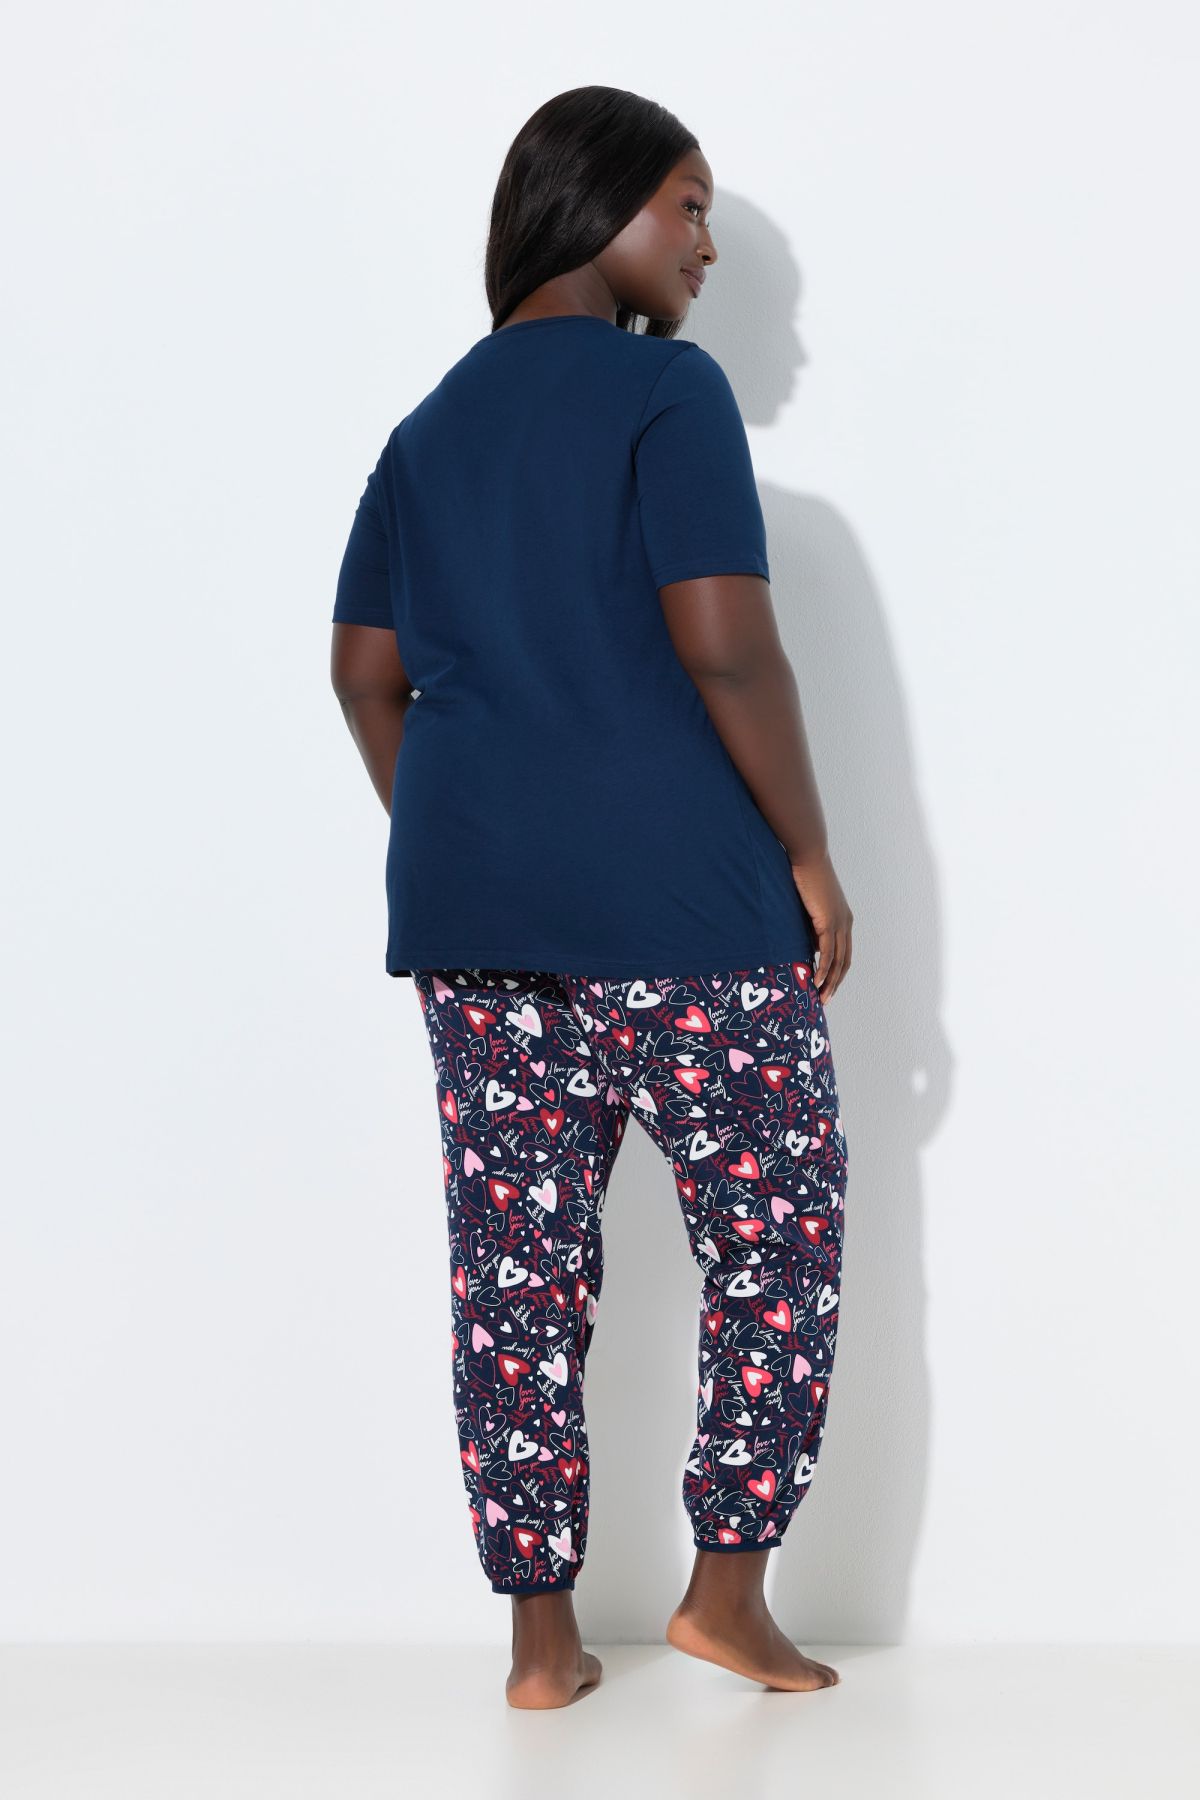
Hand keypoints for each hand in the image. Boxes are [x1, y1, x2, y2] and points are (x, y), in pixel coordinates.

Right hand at [789, 849, 852, 999]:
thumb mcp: (808, 906)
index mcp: (843, 918)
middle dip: (835, 982)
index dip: (836, 971)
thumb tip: (808, 945)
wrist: (808, 857)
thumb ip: (810, 925)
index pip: (843, 952)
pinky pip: (828, 952)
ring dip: (830, 981)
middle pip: (845, 961)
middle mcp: (845, 923)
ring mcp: (839, 923)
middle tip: (825, 999)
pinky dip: (823, 969)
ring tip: (821, 997)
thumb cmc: (804, 876)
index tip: (826, 986)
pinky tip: (815, 981)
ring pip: (838, 961)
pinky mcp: (829, 922)